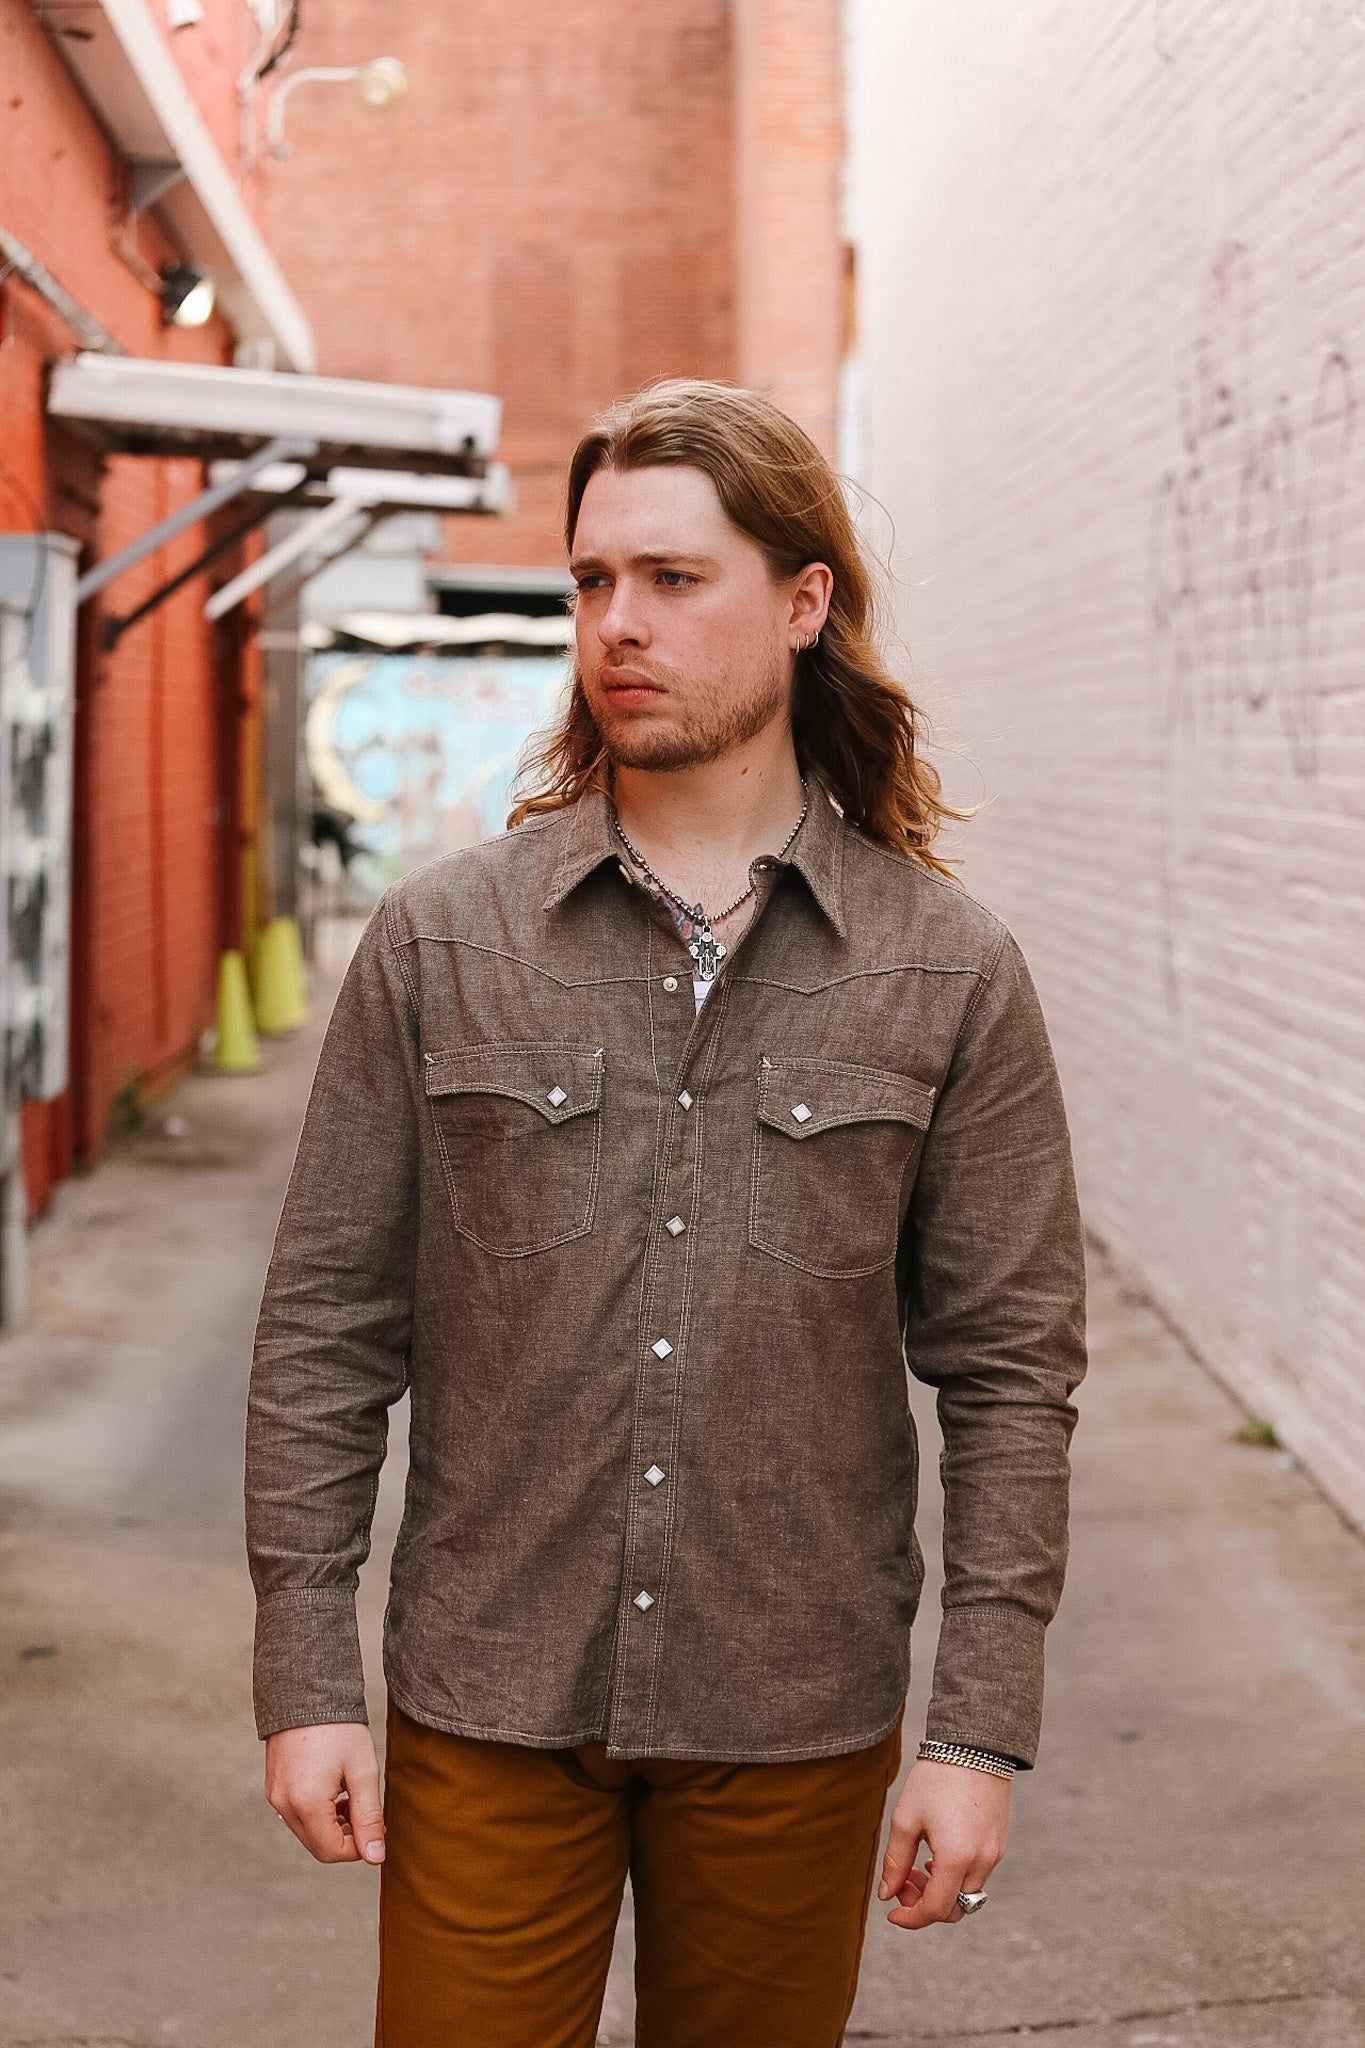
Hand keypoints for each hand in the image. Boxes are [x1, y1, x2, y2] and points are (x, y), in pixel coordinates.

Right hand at [264, 1721, 385, 1864]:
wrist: (307, 1691)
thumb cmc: (339, 1728)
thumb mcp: (363, 1770)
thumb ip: (369, 1816)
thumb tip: (376, 1856)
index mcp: (306, 1803)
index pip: (332, 1852)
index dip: (359, 1847)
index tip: (377, 1826)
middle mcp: (283, 1805)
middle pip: (318, 1845)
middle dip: (346, 1837)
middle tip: (367, 1811)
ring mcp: (275, 1796)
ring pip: (307, 1832)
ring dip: (332, 1825)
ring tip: (352, 1796)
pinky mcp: (273, 1786)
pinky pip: (296, 1815)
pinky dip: (317, 1813)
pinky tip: (334, 1789)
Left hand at [877, 1759, 1009, 1928]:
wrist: (974, 1748)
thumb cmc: (935, 1780)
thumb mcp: (906, 1819)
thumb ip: (895, 1861)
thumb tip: (887, 1894)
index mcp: (956, 1858)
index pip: (934, 1909)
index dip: (910, 1918)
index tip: (891, 1912)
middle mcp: (981, 1863)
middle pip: (954, 1910)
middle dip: (925, 1906)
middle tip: (903, 1884)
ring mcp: (994, 1855)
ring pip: (967, 1896)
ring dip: (941, 1892)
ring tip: (919, 1867)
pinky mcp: (998, 1846)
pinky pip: (977, 1877)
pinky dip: (956, 1878)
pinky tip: (938, 1857)